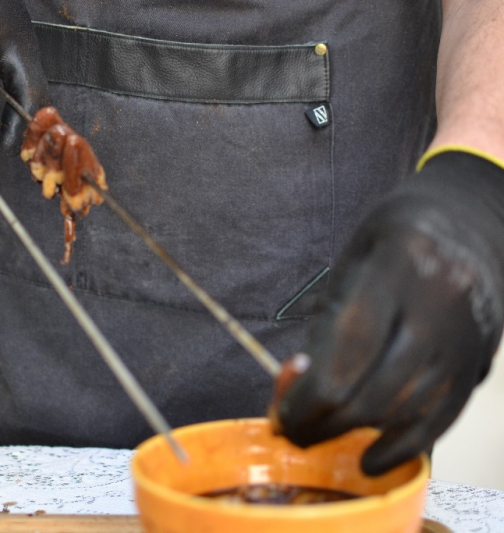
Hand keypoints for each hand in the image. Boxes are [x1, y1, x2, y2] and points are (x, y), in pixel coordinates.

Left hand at [275, 150, 503, 474]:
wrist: (470, 223)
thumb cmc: (395, 238)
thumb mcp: (349, 264)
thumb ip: (326, 326)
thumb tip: (297, 391)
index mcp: (399, 266)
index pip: (347, 354)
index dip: (308, 399)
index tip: (282, 414)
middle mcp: (440, 306)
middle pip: (375, 392)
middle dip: (324, 424)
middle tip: (293, 432)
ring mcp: (465, 339)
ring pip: (406, 411)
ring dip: (355, 435)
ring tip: (321, 436)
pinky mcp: (478, 364)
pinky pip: (441, 419)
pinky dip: (403, 447)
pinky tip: (371, 460)